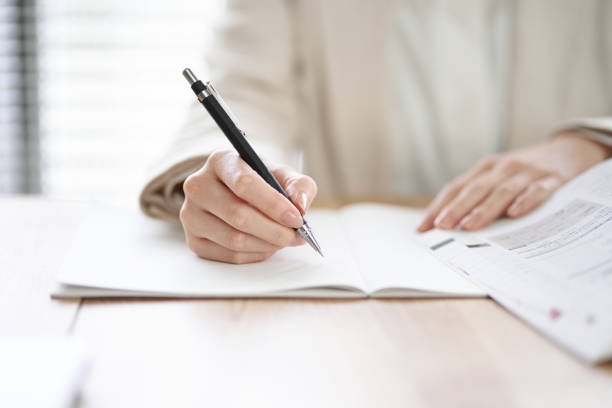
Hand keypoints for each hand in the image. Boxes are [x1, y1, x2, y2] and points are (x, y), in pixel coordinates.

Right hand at [180, 149, 316, 263]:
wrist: (235, 196)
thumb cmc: (261, 183)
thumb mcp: (283, 175)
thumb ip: (299, 185)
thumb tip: (300, 205)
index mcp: (220, 161)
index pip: (244, 184)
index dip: (273, 204)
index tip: (297, 218)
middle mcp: (198, 185)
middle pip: (239, 215)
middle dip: (275, 230)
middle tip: (296, 236)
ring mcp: (191, 214)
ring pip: (234, 239)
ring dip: (267, 245)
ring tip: (284, 241)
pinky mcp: (193, 240)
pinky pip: (229, 256)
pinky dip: (255, 255)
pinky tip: (266, 246)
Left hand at [418, 133, 611, 231]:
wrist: (569, 150)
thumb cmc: (524, 172)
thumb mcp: (499, 177)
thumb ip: (477, 197)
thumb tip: (449, 224)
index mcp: (485, 168)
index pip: (456, 188)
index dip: (438, 207)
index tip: (423, 227)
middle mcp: (502, 168)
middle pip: (475, 189)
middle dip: (456, 208)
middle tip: (441, 226)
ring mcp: (526, 172)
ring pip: (502, 191)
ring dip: (484, 209)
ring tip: (469, 226)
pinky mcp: (551, 179)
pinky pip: (537, 191)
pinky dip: (525, 201)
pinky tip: (515, 213)